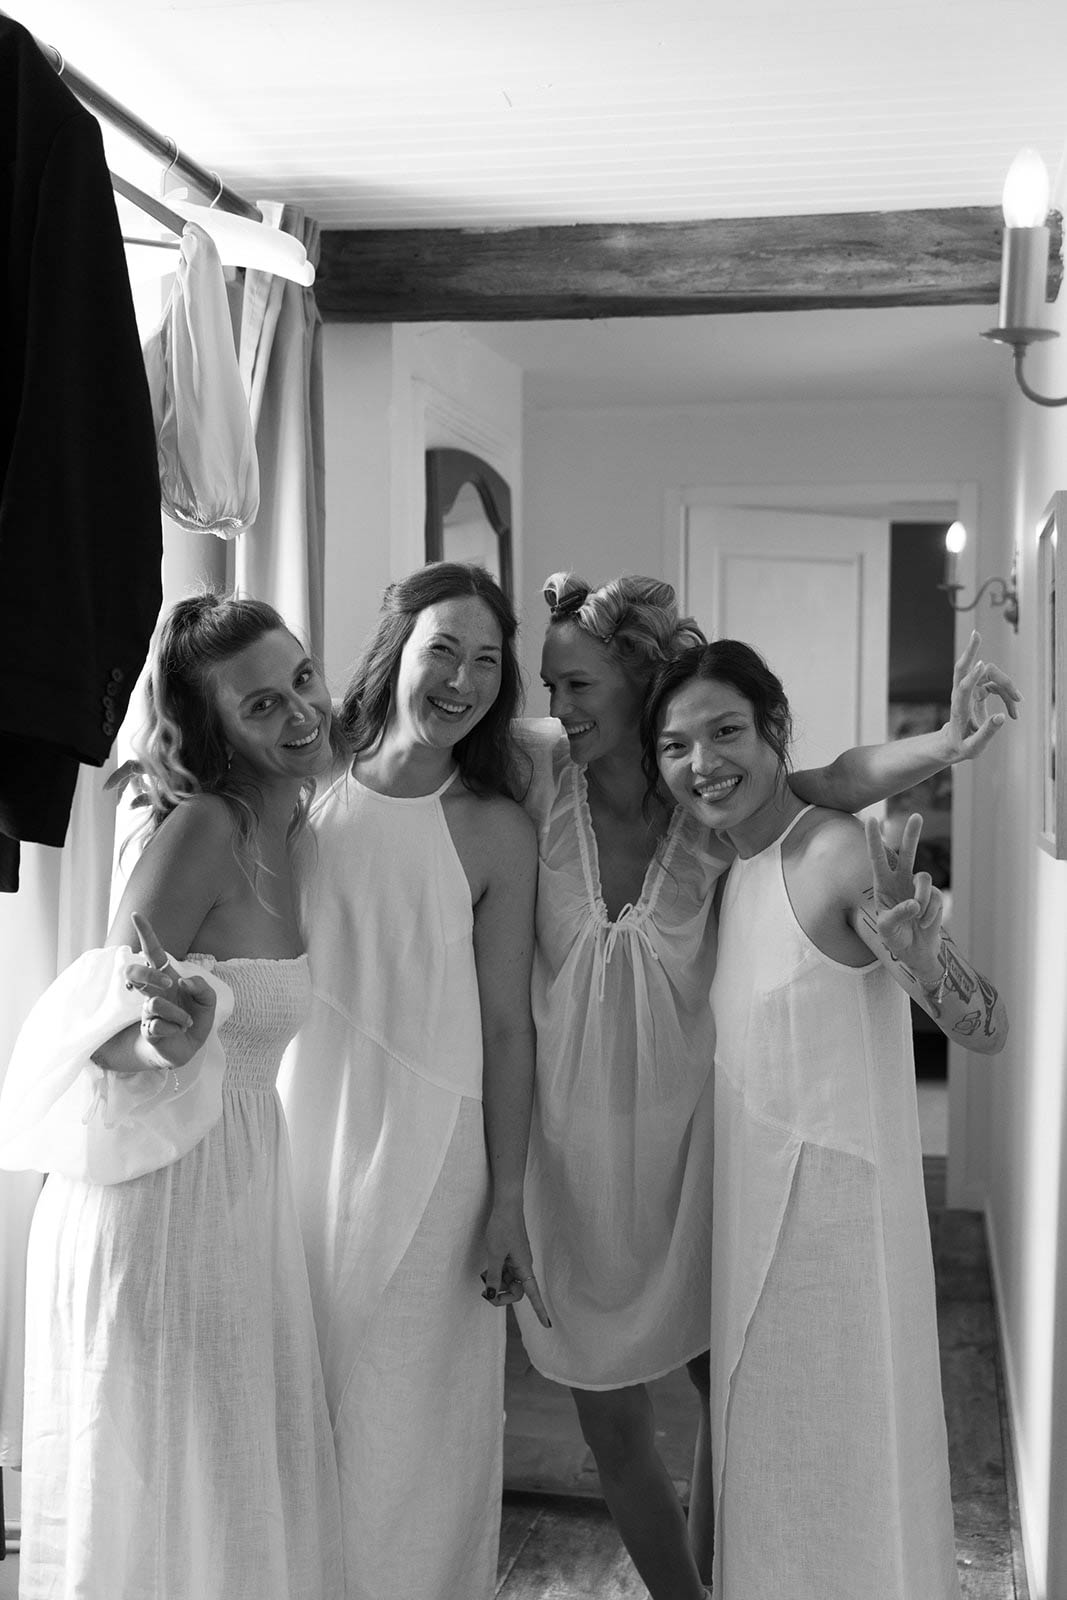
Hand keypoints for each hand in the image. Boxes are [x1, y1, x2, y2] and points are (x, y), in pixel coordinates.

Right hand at [123, 912, 216, 1071]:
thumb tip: (182, 982)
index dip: (145, 933)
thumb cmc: (194, 1019)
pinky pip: (158, 1025)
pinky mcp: (148, 1030)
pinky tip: (177, 1033)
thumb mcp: (209, 1001)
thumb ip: (202, 987)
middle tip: (168, 985)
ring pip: (153, 1003)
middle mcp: (153, 992)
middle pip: (137, 973)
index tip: (136, 914)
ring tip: (186, 1022)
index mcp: (167, 978)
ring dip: (177, 1014)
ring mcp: (147, 1011)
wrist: (187, 1048)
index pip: (152, 953)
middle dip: (150, 976)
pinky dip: (175, 1029)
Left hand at [482, 1201, 550, 1327]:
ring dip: (496, 1281)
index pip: (533, 1294)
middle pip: (516, 1290)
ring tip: (483, 1273)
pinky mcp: (511, 1253)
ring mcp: (517, 1259)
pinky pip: (505, 1270)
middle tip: (484, 1292)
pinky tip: (487, 1265)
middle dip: (501, 1294)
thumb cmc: (502, 1228)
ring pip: (508, 1280)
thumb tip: (491, 1294)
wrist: (506, 1205)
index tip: (546, 1325)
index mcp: (524, 1267)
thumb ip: (493, 1276)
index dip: (539, 1310)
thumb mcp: (494, 1254)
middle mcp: (524, 1265)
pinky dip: (496, 1271)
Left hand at [864, 813, 943, 971]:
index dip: (874, 839)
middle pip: (906, 853)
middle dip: (912, 834)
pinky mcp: (934, 896)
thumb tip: (914, 903)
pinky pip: (934, 897)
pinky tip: (924, 924)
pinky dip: (930, 913)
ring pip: (923, 877)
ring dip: (921, 899)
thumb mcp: (887, 929)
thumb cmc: (895, 938)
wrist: (916, 952)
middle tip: (917, 816)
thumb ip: (896, 915)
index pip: (877, 858)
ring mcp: (918, 888)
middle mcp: (900, 881)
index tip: (871, 819)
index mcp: (882, 884)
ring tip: (917, 917)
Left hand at [940, 631, 1019, 762]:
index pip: (963, 686)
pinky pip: (995, 685)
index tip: (981, 665)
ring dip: (1007, 686)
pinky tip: (1013, 711)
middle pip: (964, 667)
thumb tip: (1003, 716)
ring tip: (1017, 705)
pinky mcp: (977, 690)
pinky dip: (1007, 694)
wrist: (953, 744)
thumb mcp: (973, 748)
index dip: (973, 676)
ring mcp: (969, 689)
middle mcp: (961, 694)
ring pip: (990, 676)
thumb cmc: (961, 746)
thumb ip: (987, 733)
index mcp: (959, 707)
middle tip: (976, 634)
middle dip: (971, 650)